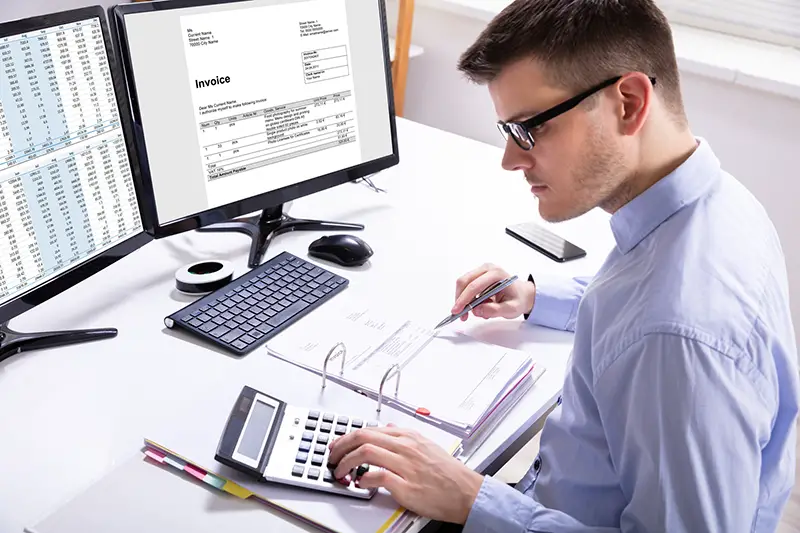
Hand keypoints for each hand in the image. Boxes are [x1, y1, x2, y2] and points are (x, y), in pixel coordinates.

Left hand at [327, 425, 483, 523]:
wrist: (466, 491)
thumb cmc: (448, 473)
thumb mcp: (426, 445)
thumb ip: (405, 437)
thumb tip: (389, 429)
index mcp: (408, 437)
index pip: (369, 430)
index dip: (347, 437)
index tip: (338, 445)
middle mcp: (405, 447)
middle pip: (363, 437)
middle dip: (341, 446)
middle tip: (332, 456)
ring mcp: (405, 465)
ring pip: (366, 453)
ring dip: (346, 462)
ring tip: (341, 471)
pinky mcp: (406, 486)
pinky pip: (377, 476)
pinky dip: (363, 478)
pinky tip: (360, 483)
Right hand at [453, 263, 534, 320]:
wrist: (521, 294)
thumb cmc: (518, 299)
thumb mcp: (511, 309)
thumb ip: (494, 310)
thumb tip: (476, 310)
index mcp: (497, 274)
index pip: (475, 286)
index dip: (464, 299)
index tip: (457, 311)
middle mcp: (488, 269)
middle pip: (465, 281)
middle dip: (460, 299)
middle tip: (460, 315)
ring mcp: (482, 270)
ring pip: (463, 283)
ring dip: (462, 299)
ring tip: (470, 313)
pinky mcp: (478, 275)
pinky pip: (466, 285)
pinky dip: (465, 297)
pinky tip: (476, 305)